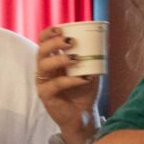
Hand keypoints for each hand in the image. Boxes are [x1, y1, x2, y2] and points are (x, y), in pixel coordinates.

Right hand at [35, 27, 100, 143]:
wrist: (83, 115)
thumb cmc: (84, 92)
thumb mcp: (90, 72)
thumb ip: (92, 60)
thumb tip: (102, 43)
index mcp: (52, 61)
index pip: (43, 42)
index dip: (48, 34)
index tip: (61, 28)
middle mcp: (45, 70)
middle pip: (41, 51)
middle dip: (54, 43)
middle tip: (70, 41)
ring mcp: (43, 82)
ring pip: (44, 66)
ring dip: (60, 59)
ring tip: (76, 58)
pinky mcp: (45, 95)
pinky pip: (56, 84)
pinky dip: (71, 80)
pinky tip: (84, 78)